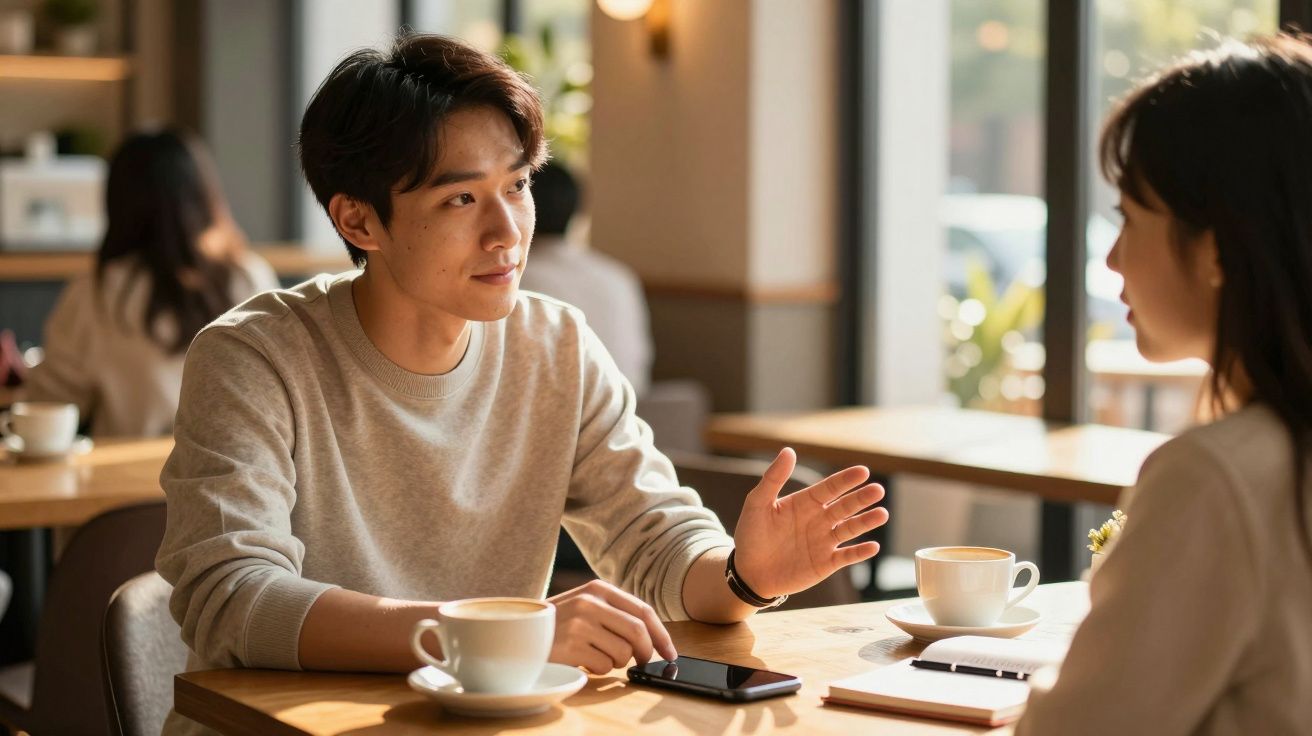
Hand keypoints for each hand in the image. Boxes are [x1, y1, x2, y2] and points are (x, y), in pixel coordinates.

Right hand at [548, 579, 677, 673]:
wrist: (516, 631)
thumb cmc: (557, 624)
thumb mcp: (585, 605)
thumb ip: (615, 613)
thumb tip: (652, 637)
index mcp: (598, 588)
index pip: (642, 610)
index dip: (661, 634)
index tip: (670, 651)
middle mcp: (590, 601)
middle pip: (638, 633)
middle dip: (645, 653)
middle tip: (641, 662)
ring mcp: (580, 623)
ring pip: (623, 653)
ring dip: (615, 662)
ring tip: (595, 654)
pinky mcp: (571, 645)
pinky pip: (604, 666)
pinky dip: (598, 669)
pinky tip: (581, 659)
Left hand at [732, 447, 887, 598]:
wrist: (749, 572)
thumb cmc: (751, 535)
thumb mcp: (758, 503)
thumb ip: (773, 478)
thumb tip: (788, 450)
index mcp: (805, 502)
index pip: (830, 488)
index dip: (845, 480)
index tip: (863, 471)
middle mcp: (819, 519)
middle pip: (845, 506)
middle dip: (861, 498)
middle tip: (878, 490)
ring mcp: (824, 541)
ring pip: (850, 529)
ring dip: (866, 522)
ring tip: (882, 514)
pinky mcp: (826, 563)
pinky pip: (847, 556)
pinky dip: (860, 552)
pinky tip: (873, 546)